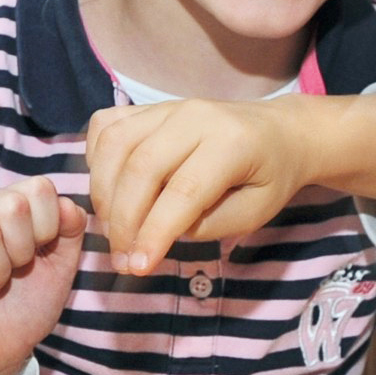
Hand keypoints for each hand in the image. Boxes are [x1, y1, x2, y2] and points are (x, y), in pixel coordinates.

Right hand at [87, 98, 317, 274]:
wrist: (279, 132)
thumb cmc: (269, 177)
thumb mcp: (254, 212)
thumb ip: (207, 225)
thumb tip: (157, 232)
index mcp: (231, 143)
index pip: (183, 191)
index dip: (154, 233)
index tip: (138, 268)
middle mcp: (194, 116)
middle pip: (141, 168)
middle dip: (123, 221)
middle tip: (123, 260)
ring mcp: (168, 106)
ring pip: (115, 144)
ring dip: (103, 194)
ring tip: (114, 232)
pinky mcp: (149, 107)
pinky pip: (107, 127)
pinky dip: (96, 160)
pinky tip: (108, 191)